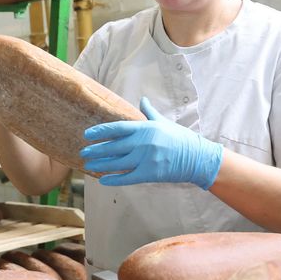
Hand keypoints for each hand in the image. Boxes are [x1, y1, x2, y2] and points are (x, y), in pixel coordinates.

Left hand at [80, 97, 223, 187]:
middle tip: (83, 153)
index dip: (100, 132)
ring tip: (88, 165)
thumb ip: (149, 112)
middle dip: (96, 150)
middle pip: (113, 147)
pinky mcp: (150, 174)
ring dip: (101, 164)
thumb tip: (142, 99)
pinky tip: (103, 180)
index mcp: (145, 128)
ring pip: (117, 163)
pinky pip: (127, 177)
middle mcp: (143, 142)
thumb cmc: (180, 138)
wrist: (197, 158)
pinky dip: (114, 179)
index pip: (117, 128)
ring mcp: (146, 158)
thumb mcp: (164, 122)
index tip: (87, 135)